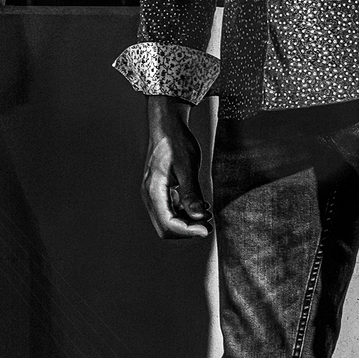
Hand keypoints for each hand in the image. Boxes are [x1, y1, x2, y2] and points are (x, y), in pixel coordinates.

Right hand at [143, 95, 211, 238]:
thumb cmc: (176, 142)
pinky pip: (170, 210)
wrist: (167, 126)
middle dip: (188, 229)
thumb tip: (198, 216)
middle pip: (166, 227)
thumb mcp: (187, 167)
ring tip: (206, 211)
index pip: (169, 223)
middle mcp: (150, 195)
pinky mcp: (160, 191)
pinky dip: (184, 212)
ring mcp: (153, 194)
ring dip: (187, 221)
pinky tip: (198, 204)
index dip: (188, 230)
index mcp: (154, 190)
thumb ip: (191, 193)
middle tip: (208, 222)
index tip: (207, 229)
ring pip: (168, 221)